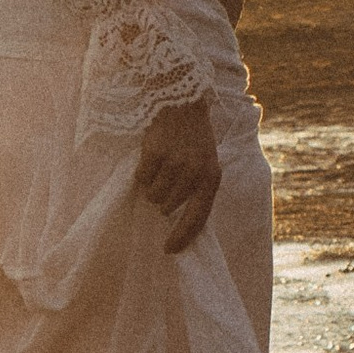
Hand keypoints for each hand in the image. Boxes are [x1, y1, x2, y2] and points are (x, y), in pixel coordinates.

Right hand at [135, 96, 219, 253]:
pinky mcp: (156, 154)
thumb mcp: (206, 164)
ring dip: (152, 185)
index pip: (197, 218)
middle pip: (168, 208)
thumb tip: (180, 222)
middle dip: (163, 198)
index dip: (182, 237)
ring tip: (160, 165)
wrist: (183, 103)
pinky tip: (152, 156)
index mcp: (212, 179)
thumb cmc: (194, 139)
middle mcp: (195, 173)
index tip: (169, 249)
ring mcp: (175, 163)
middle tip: (167, 177)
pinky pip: (141, 178)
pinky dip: (143, 171)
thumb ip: (197, 191)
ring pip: (153, 195)